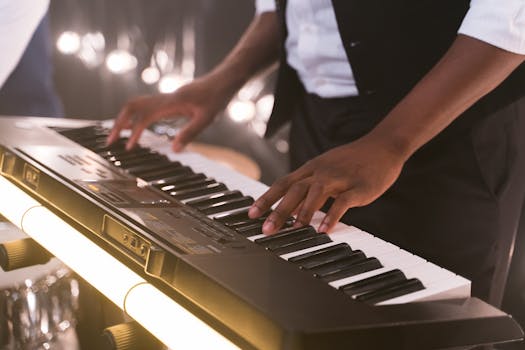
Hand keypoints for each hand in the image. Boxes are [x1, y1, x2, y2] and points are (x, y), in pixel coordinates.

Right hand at [107, 76, 230, 150]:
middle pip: (133, 106)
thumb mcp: (207, 119)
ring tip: (118, 134)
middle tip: (111, 140)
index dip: (134, 132)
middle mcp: (166, 98)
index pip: (144, 117)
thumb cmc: (218, 97)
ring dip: (126, 118)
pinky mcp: (171, 99)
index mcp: (172, 103)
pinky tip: (137, 125)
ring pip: (138, 104)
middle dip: (119, 123)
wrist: (225, 79)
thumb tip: (173, 150)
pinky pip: (147, 105)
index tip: (127, 147)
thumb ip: (190, 133)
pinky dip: (136, 115)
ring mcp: (167, 97)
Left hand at [248, 136, 407, 233]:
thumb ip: (308, 186)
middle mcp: (322, 171)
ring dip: (302, 212)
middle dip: (278, 209)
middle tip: (266, 229)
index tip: (251, 214)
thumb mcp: (325, 169)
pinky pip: (343, 202)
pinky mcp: (358, 187)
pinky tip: (323, 230)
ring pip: (315, 193)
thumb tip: (289, 207)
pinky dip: (332, 216)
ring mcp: (340, 178)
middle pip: (294, 189)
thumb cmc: (352, 161)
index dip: (266, 198)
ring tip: (293, 230)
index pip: (283, 183)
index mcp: (311, 168)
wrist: (384, 146)